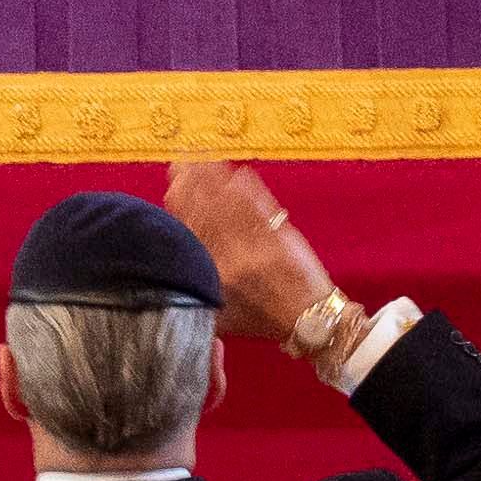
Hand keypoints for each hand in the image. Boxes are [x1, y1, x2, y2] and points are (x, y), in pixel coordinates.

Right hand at [160, 151, 338, 356]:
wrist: (308, 322)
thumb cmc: (262, 319)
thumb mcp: (220, 317)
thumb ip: (195, 294)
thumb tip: (173, 267)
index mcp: (214, 277)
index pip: (191, 234)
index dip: (180, 208)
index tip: (171, 188)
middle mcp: (233, 258)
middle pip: (206, 213)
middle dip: (192, 185)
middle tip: (180, 162)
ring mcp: (258, 246)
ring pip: (230, 206)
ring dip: (215, 179)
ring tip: (202, 158)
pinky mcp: (282, 236)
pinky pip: (260, 209)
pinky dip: (249, 189)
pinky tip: (238, 173)